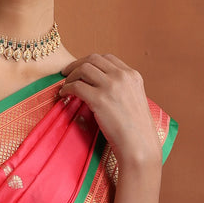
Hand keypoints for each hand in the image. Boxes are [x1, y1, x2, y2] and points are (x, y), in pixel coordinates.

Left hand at [58, 54, 160, 170]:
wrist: (139, 144)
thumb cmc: (136, 130)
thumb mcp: (134, 100)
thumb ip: (121, 89)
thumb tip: (100, 86)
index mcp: (133, 75)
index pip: (107, 58)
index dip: (90, 61)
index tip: (81, 68)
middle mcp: (122, 76)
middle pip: (93, 59)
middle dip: (76, 64)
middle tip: (66, 73)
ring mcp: (111, 86)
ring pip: (83, 69)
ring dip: (70, 76)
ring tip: (65, 85)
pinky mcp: (100, 99)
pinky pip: (76, 86)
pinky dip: (67, 88)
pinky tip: (64, 94)